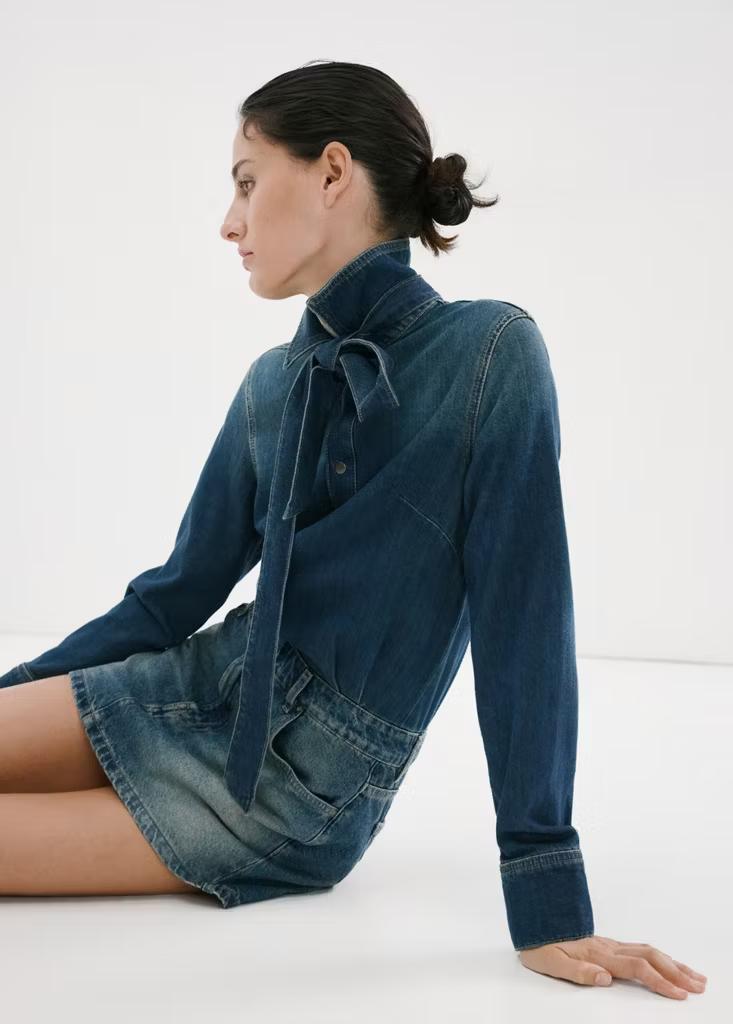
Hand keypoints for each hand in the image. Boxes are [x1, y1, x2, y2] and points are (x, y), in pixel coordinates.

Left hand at [518, 934, 707, 998]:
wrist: (531, 919)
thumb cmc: (538, 945)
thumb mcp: (550, 962)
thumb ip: (578, 971)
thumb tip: (605, 979)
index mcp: (597, 954)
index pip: (636, 968)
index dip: (659, 981)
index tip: (679, 995)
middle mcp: (607, 947)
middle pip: (650, 957)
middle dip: (677, 972)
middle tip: (700, 986)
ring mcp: (608, 943)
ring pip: (648, 950)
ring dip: (673, 962)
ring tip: (694, 975)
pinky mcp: (606, 943)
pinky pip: (639, 947)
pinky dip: (659, 955)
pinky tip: (667, 961)